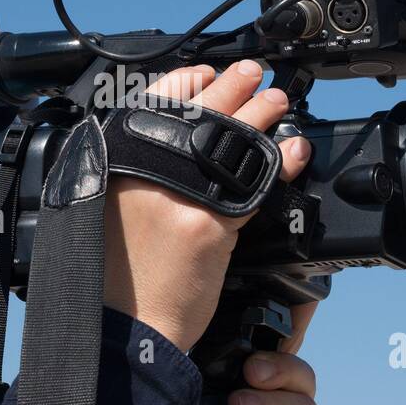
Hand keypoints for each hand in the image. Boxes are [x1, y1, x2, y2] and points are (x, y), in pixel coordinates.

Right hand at [102, 60, 312, 351]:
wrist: (121, 332)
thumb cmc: (113, 282)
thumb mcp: (110, 212)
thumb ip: (138, 176)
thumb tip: (176, 149)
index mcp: (112, 164)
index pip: (151, 102)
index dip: (185, 81)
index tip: (207, 71)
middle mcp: (140, 172)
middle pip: (196, 112)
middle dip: (230, 85)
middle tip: (252, 73)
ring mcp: (174, 197)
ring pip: (229, 139)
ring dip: (261, 113)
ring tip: (278, 101)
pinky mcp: (206, 226)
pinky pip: (255, 183)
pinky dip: (281, 161)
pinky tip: (296, 149)